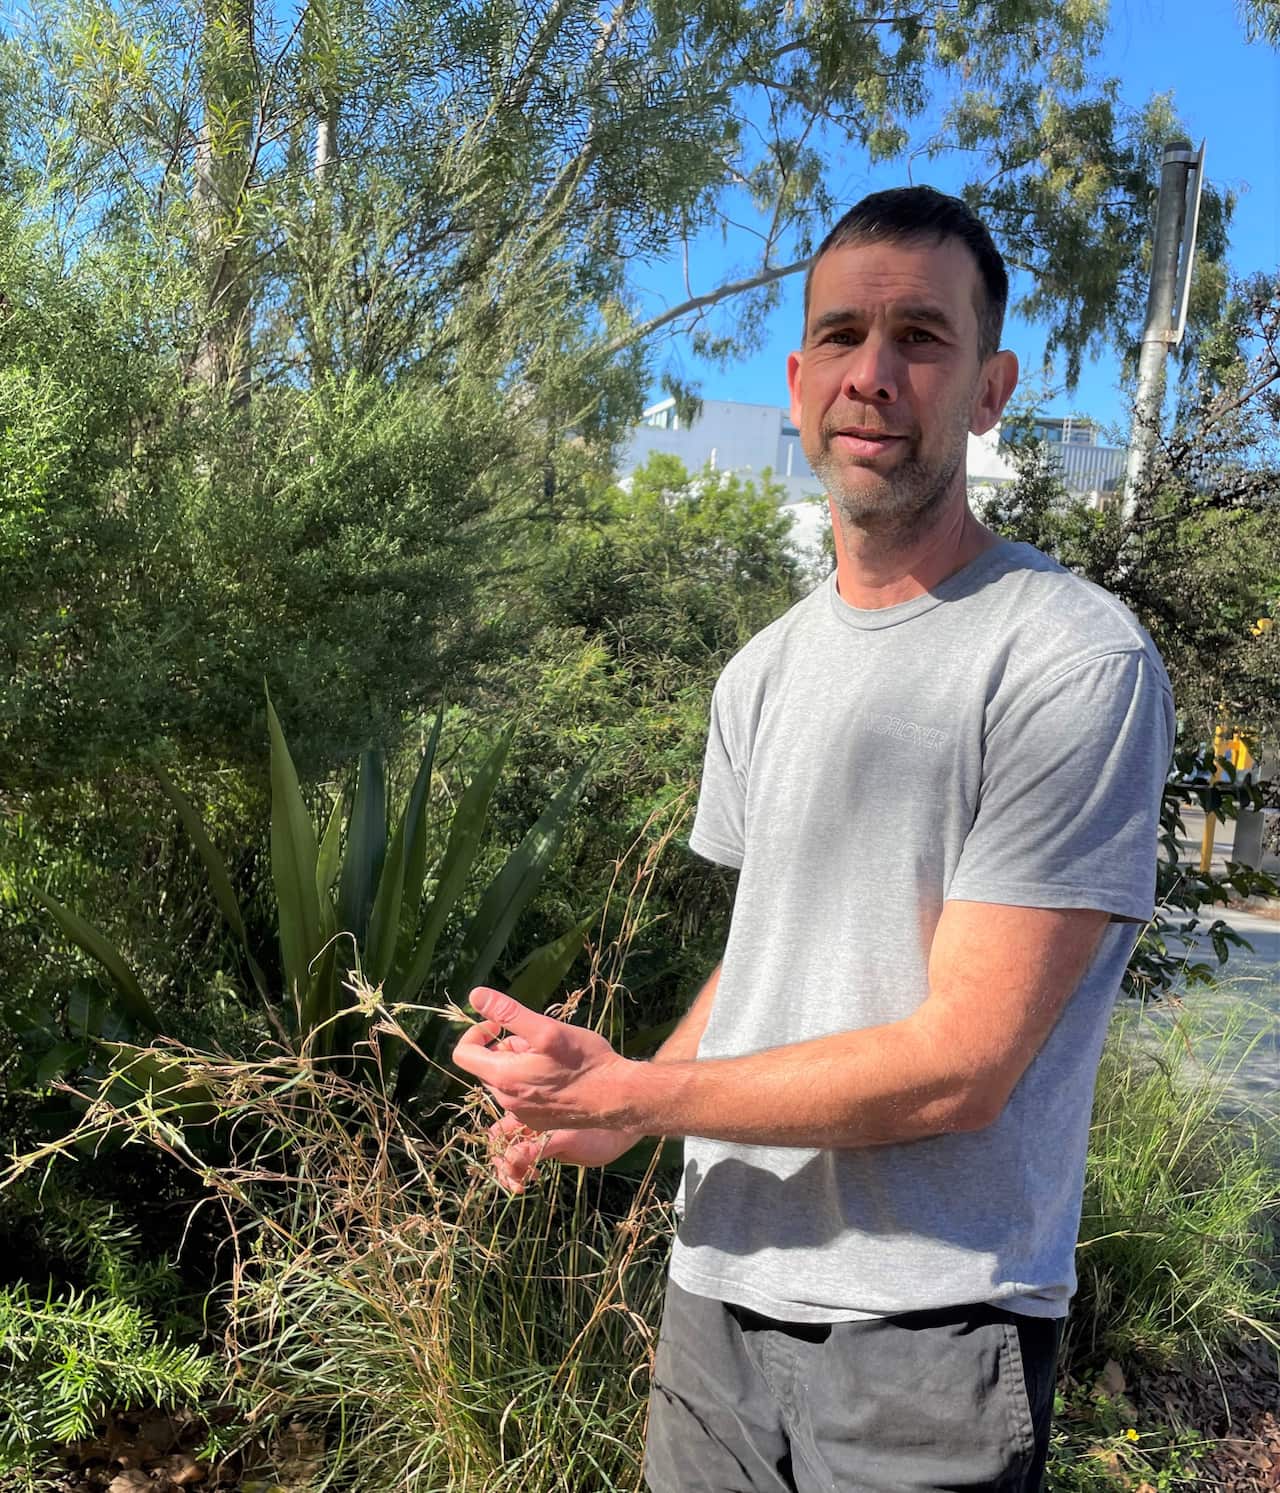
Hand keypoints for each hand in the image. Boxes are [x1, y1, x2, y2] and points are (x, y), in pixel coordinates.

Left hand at [452, 986, 635, 1132]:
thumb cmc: (584, 1060)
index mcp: (503, 1077)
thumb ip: (508, 1013)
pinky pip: (522, 1095)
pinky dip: (531, 1079)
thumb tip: (475, 995)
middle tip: (537, 1039)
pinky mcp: (538, 1121)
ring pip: (506, 1079)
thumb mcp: (546, 1029)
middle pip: (487, 1066)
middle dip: (505, 1047)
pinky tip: (558, 1073)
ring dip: (520, 1062)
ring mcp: (522, 1114)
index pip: (463, 1054)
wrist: (616, 1097)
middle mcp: (507, 1100)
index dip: (476, 1033)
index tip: (500, 1024)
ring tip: (551, 1055)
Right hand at [486, 1111, 640, 1192]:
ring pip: (511, 1155)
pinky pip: (524, 1161)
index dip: (500, 1151)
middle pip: (501, 1144)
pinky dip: (520, 1172)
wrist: (619, 1135)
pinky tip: (530, 1181)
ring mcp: (537, 1136)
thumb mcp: (568, 1140)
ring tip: (520, 1187)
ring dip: (510, 1172)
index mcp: (531, 1114)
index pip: (500, 1131)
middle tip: (516, 1184)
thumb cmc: (598, 1131)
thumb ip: (540, 1148)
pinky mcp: (545, 1149)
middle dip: (502, 1165)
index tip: (513, 1171)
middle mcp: (530, 1123)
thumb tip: (512, 1158)